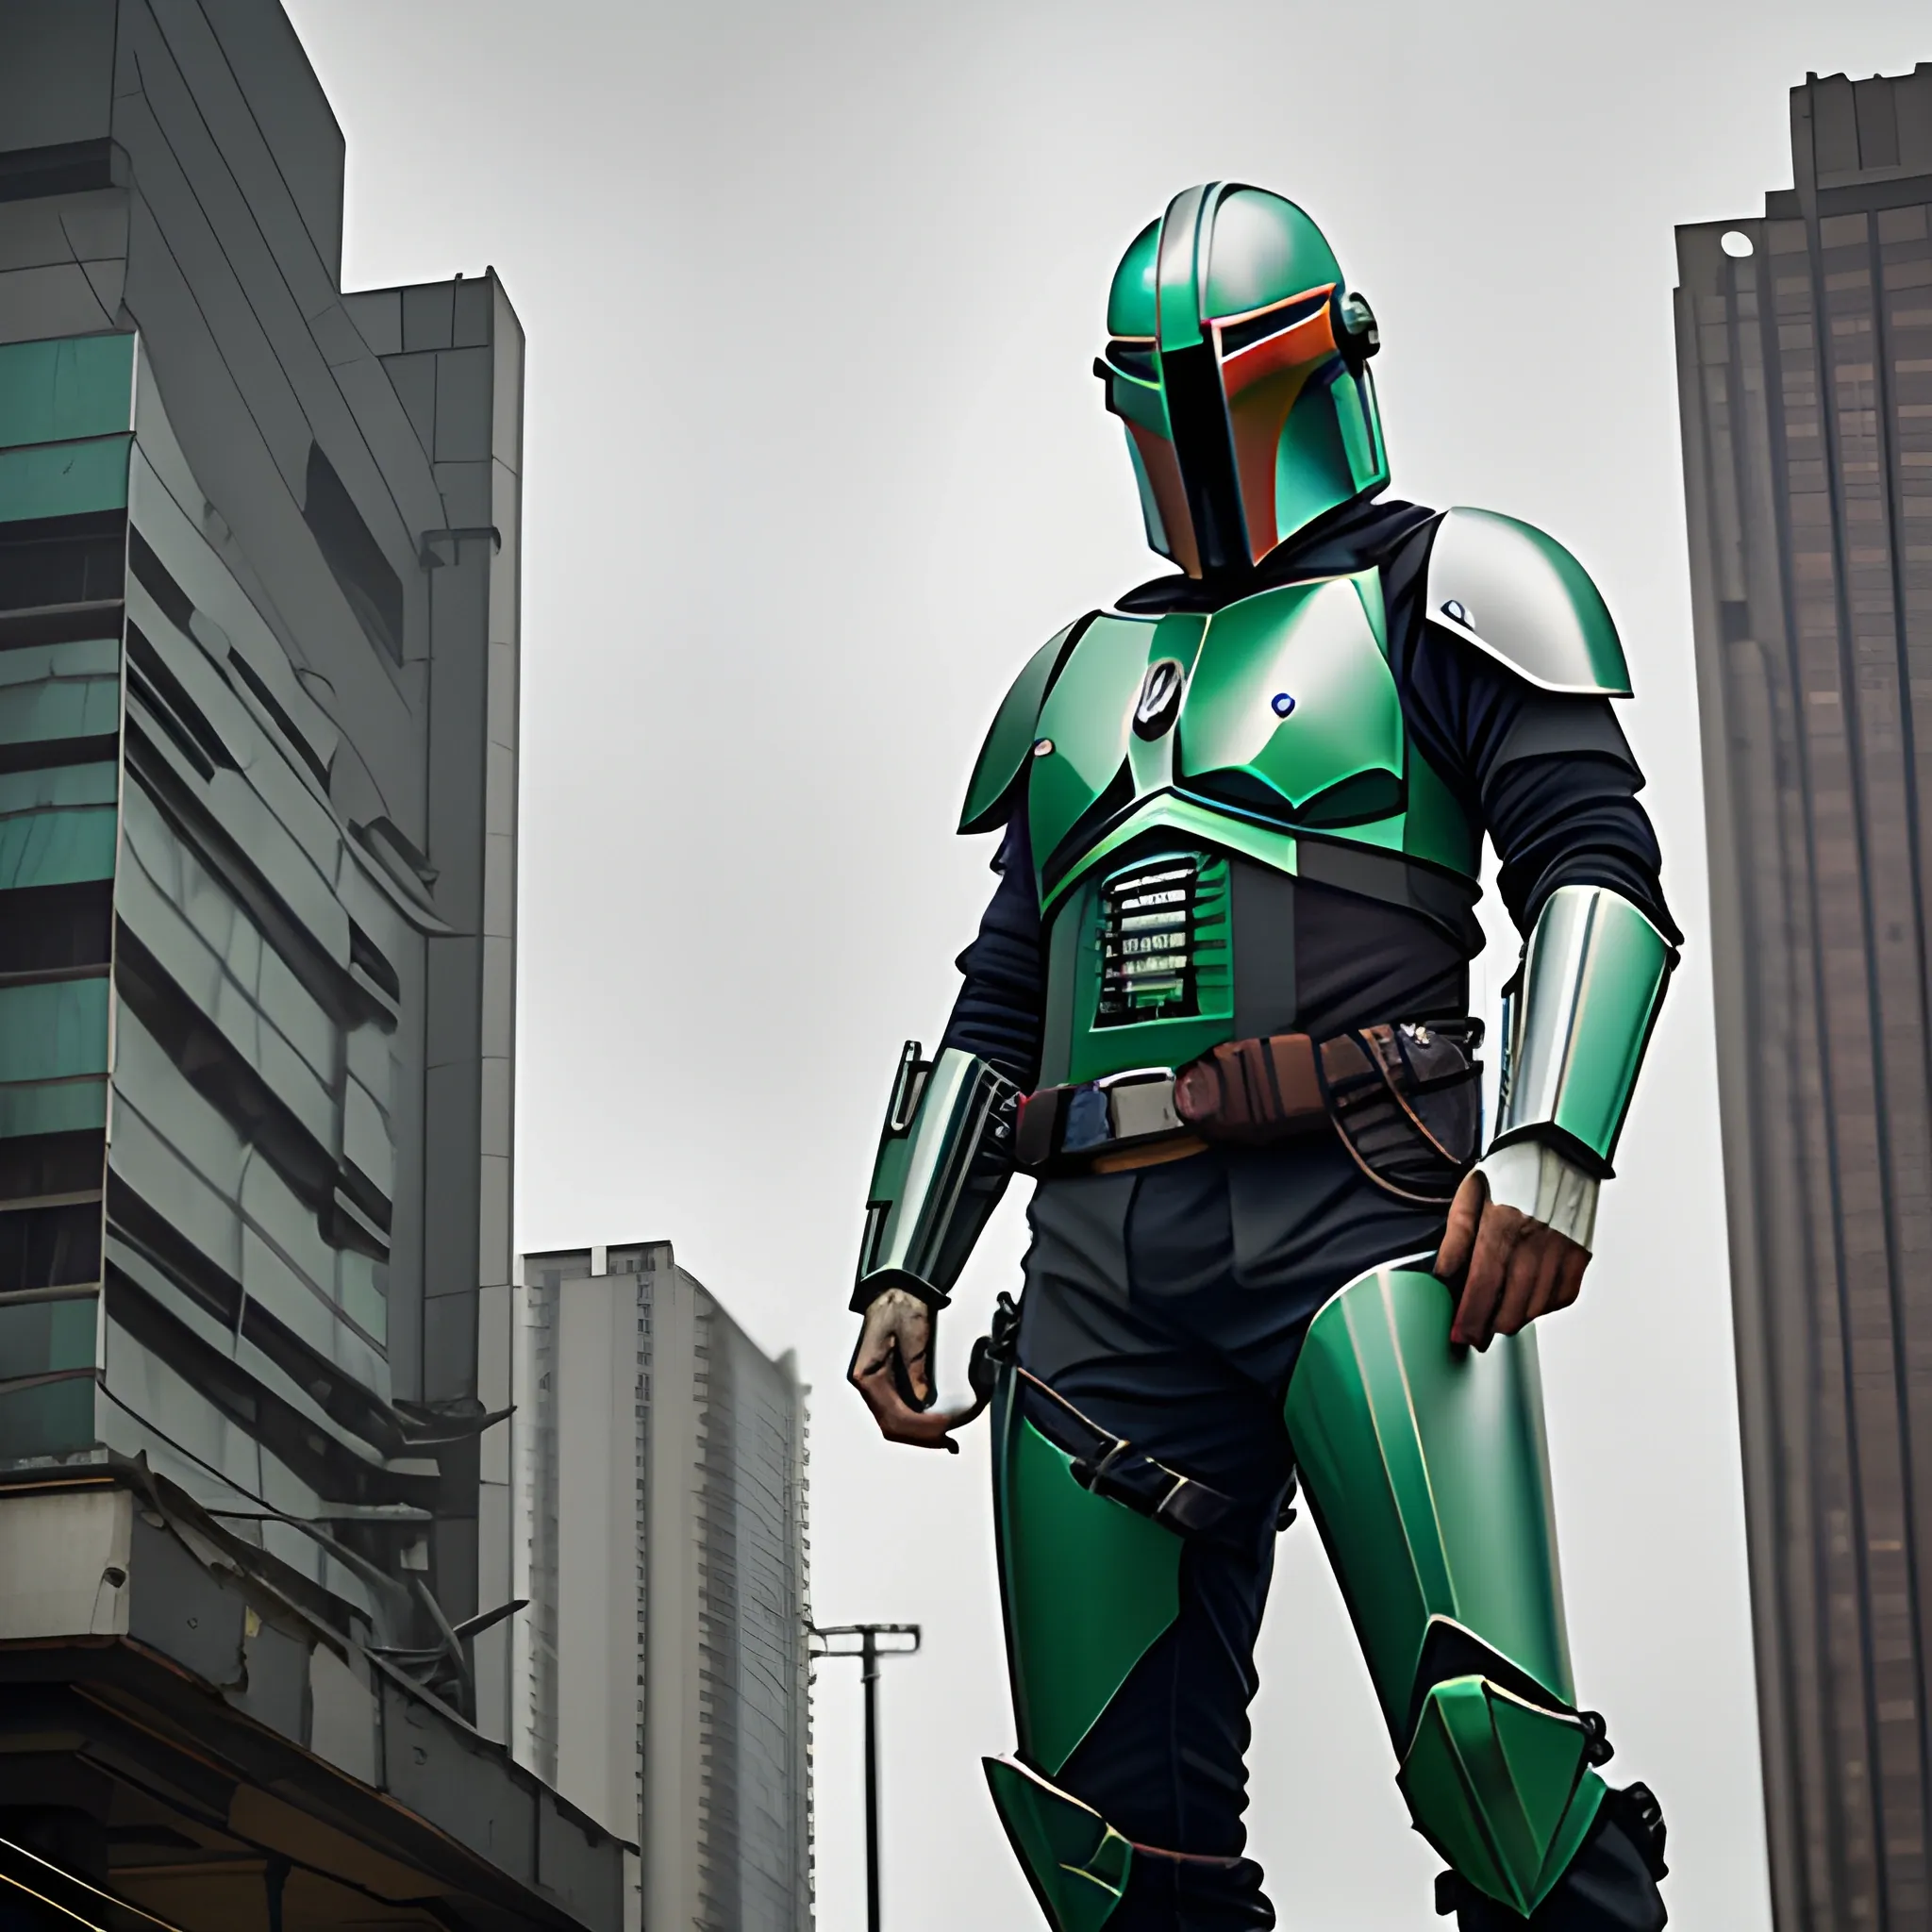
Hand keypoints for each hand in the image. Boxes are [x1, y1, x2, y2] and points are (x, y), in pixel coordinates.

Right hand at [848, 1287, 986, 1451]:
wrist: (894, 1291)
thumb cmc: (902, 1308)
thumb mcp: (913, 1336)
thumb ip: (915, 1369)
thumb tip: (923, 1401)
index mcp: (868, 1375)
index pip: (894, 1415)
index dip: (921, 1427)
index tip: (947, 1427)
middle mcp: (865, 1385)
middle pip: (892, 1425)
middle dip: (921, 1436)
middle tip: (950, 1441)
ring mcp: (873, 1386)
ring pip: (893, 1422)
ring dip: (919, 1433)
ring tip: (947, 1438)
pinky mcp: (883, 1383)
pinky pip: (897, 1411)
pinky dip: (915, 1421)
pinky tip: (935, 1425)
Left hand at [1433, 1167, 1589, 1349]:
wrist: (1561, 1150)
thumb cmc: (1511, 1172)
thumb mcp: (1471, 1194)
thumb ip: (1456, 1237)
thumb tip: (1443, 1276)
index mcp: (1503, 1224)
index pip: (1483, 1286)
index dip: (1469, 1318)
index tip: (1458, 1336)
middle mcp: (1537, 1242)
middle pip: (1511, 1308)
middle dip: (1487, 1327)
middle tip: (1473, 1331)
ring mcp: (1563, 1251)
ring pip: (1535, 1309)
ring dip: (1512, 1318)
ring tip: (1495, 1313)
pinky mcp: (1581, 1256)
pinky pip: (1561, 1299)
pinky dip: (1542, 1306)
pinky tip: (1526, 1298)